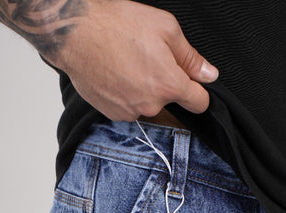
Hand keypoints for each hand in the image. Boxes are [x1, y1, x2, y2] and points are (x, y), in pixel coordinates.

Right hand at [46, 0, 218, 119]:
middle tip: (148, 58)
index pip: (199, 103)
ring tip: (127, 64)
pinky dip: (125, 94)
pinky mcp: (112, 113)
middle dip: (164, 82)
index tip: (193, 84)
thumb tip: (208, 74)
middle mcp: (151, 105)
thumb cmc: (118, 25)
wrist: (76, 34)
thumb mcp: (165, 28)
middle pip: (169, 100)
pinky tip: (115, 74)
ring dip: (142, 89)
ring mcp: (130, 112)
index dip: (199, 91)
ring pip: (146, 104)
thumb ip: (190, 57)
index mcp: (169, 84)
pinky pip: (127, 106)